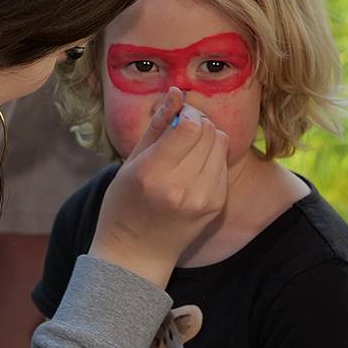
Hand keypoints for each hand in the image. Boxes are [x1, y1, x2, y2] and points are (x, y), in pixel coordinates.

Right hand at [90, 87, 228, 286]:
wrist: (136, 254)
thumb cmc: (124, 205)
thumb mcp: (130, 164)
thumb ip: (156, 127)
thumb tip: (176, 93)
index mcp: (152, 174)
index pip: (189, 127)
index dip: (186, 114)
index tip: (177, 117)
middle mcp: (180, 187)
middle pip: (207, 132)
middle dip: (197, 123)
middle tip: (182, 129)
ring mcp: (201, 199)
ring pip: (220, 144)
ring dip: (207, 138)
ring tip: (187, 150)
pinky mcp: (215, 206)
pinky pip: (223, 164)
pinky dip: (211, 159)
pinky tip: (193, 169)